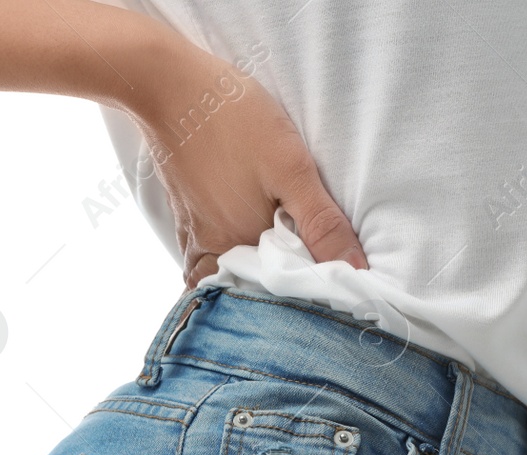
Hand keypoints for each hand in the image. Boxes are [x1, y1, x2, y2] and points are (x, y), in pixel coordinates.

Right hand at [118, 42, 366, 288]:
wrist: (170, 88)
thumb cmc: (234, 121)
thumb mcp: (291, 168)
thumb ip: (322, 223)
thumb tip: (356, 271)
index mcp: (242, 247)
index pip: (280, 294)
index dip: (306, 294)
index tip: (329, 291)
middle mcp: (213, 252)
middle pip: (249, 291)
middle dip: (276, 293)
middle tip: (308, 283)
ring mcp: (194, 238)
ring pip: (225, 277)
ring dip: (250, 279)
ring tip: (279, 268)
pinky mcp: (184, 222)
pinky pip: (204, 261)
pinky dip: (224, 263)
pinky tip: (243, 246)